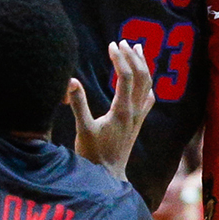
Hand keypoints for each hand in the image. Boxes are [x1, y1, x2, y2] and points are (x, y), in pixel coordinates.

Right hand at [70, 41, 154, 178]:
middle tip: (125, 41)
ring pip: (147, 85)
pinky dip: (146, 83)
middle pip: (142, 77)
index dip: (120, 58)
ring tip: (138, 49)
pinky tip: (144, 80)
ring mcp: (138, 117)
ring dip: (143, 65)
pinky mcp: (137, 123)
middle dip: (134, 57)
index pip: (126, 77)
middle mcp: (135, 112)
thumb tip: (71, 81)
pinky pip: (148, 98)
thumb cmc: (93, 155)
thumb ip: (78, 104)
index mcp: (122, 111)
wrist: (108, 178)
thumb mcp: (83, 130)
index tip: (112, 44)